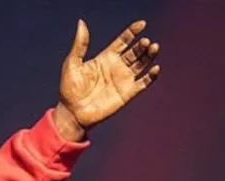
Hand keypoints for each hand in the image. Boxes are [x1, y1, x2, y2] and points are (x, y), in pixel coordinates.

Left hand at [56, 20, 160, 136]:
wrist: (72, 113)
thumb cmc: (69, 89)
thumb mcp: (72, 64)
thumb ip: (80, 45)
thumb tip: (81, 23)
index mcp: (105, 57)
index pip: (123, 41)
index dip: (133, 32)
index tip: (142, 24)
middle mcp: (117, 66)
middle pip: (136, 51)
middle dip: (142, 45)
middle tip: (145, 42)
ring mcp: (123, 79)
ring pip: (142, 63)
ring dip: (150, 55)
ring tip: (153, 47)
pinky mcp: (128, 93)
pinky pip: (144, 82)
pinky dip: (151, 76)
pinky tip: (154, 68)